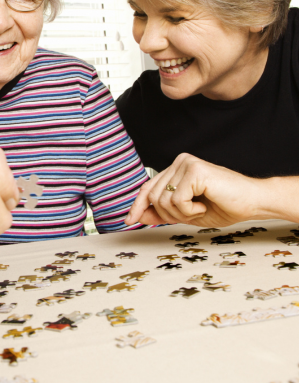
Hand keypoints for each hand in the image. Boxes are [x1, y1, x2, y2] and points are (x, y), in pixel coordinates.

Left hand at [125, 153, 261, 227]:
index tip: (129, 221)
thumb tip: (136, 216)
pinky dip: (190, 211)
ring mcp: (186, 163)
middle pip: (152, 196)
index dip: (138, 205)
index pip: (148, 187)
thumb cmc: (223, 206)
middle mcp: (179, 161)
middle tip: (192, 215)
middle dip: (168, 215)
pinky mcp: (194, 170)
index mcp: (176, 169)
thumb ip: (162, 212)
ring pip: (162, 200)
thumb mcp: (186, 214)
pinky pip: (177, 199)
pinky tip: (204, 205)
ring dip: (181, 214)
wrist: (252, 203)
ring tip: (200, 209)